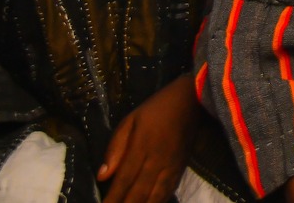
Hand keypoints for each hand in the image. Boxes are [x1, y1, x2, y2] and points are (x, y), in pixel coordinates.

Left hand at [98, 75, 199, 202]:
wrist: (190, 101)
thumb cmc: (155, 109)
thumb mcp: (130, 121)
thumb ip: (115, 147)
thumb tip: (102, 176)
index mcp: (142, 146)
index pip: (124, 178)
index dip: (113, 197)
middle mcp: (157, 160)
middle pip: (139, 192)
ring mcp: (171, 167)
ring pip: (155, 196)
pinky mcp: (180, 170)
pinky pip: (168, 192)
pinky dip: (158, 202)